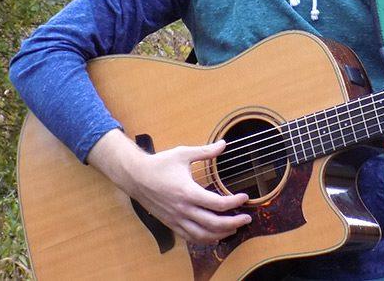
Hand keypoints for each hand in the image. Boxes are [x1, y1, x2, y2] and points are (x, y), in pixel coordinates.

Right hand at [88, 132, 251, 244]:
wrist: (135, 176)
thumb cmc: (160, 163)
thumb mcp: (183, 153)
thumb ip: (205, 151)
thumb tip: (224, 144)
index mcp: (188, 192)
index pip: (217, 203)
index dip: (234, 202)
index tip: (244, 197)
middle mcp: (183, 209)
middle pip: (213, 223)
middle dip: (233, 222)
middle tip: (247, 218)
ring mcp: (176, 219)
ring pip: (203, 235)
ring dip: (221, 234)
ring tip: (234, 228)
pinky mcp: (171, 224)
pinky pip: (190, 237)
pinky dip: (205, 238)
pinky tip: (214, 235)